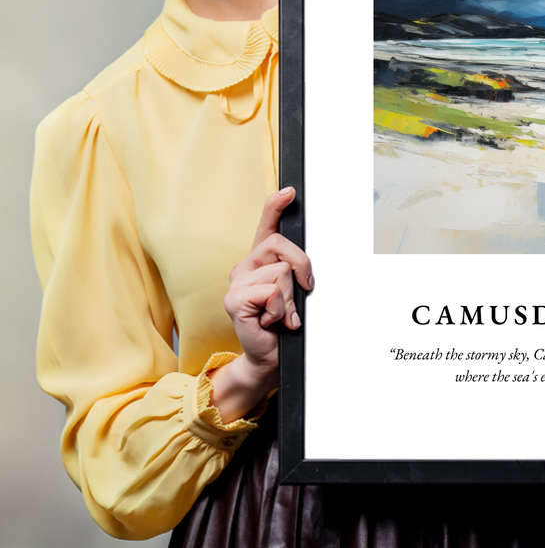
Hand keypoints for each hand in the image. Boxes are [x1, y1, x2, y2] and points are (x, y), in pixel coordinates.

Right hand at [209, 187, 313, 421]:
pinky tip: (271, 321)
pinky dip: (280, 310)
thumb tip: (305, 264)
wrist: (269, 356)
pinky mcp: (234, 300)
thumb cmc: (282, 324)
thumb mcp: (294, 292)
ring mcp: (237, 282)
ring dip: (290, 298)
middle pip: (281, 245)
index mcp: (260, 261)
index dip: (276, 206)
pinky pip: (271, 292)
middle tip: (303, 290)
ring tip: (281, 314)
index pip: (266, 225)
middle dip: (302, 267)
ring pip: (281, 272)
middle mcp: (245, 266)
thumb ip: (295, 272)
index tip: (290, 192)